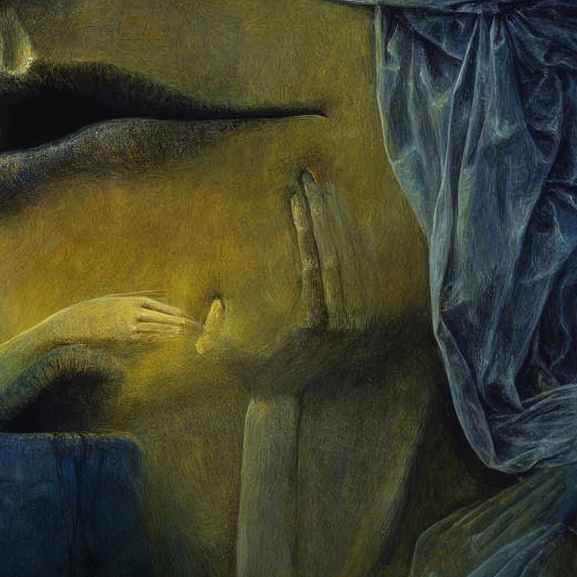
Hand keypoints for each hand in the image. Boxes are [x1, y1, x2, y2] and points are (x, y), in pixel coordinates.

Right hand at [45, 295, 195, 346]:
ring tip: (182, 332)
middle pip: (161, 318)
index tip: (182, 314)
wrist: (76, 323)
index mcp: (131, 301)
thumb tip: (157, 297)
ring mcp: (129, 328)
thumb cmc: (96, 308)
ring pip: (155, 329)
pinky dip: (158, 338)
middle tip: (192, 325)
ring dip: (170, 331)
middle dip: (177, 322)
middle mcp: (132, 314)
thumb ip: (136, 297)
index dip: (172, 311)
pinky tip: (166, 338)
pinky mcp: (124, 339)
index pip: (157, 306)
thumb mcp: (116, 298)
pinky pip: (145, 338)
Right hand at [195, 171, 373, 385]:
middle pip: (337, 258)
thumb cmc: (247, 369)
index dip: (306, 230)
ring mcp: (355, 320)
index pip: (313, 268)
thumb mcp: (222, 355)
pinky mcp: (361, 315)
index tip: (296, 198)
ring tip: (324, 187)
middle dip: (323, 215)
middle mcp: (340, 323)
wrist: (283, 394)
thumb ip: (215, 330)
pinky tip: (339, 212)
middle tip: (310, 181)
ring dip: (339, 220)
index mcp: (309, 326)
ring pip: (352, 260)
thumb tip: (219, 303)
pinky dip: (351, 238)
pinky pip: (359, 269)